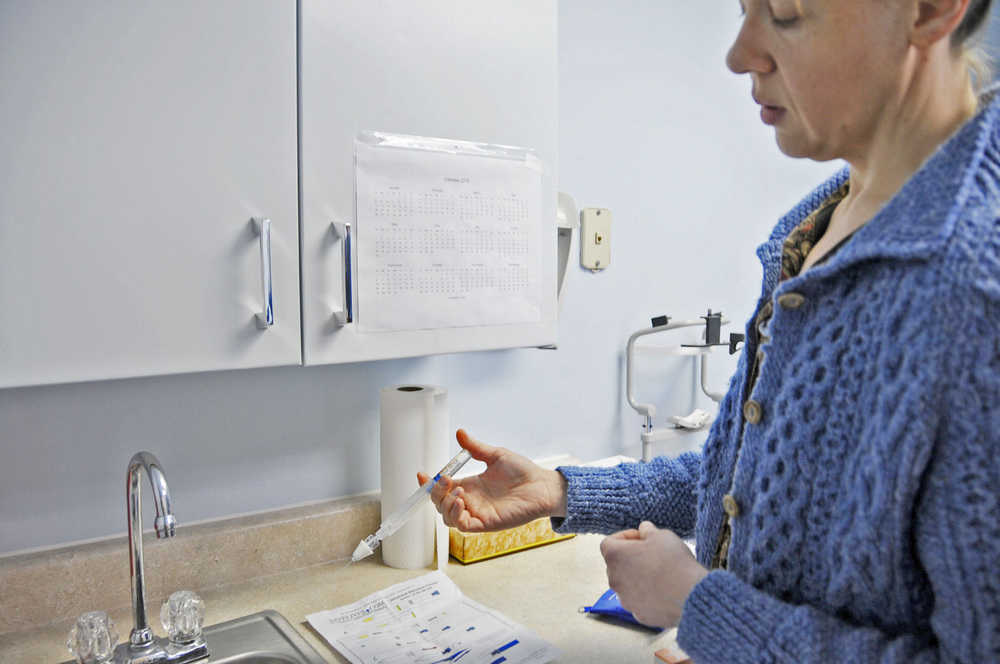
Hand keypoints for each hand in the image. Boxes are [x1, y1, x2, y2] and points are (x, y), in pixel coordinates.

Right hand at [417, 429, 566, 531]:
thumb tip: (460, 433)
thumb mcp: (496, 455)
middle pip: (440, 504)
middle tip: (445, 480)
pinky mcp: (485, 523)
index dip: (429, 484)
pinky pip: (463, 526)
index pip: (442, 489)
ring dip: (445, 505)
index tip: (421, 475)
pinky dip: (456, 515)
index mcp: (470, 485)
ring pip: (447, 518)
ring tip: (457, 492)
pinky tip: (462, 502)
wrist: (542, 485)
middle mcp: (471, 501)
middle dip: (436, 494)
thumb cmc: (523, 472)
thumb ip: (476, 447)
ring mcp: (477, 513)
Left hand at [600, 521, 708, 628]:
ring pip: (628, 584)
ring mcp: (625, 599)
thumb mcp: (662, 535)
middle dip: (631, 558)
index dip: (625, 537)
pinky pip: (639, 601)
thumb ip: (648, 531)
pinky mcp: (639, 615)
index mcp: (615, 556)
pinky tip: (665, 590)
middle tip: (652, 554)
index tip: (641, 538)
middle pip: (617, 565)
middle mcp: (614, 579)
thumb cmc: (674, 562)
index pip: (609, 542)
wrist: (691, 595)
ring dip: (639, 577)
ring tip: (661, 573)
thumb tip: (644, 530)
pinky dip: (647, 595)